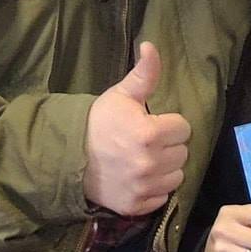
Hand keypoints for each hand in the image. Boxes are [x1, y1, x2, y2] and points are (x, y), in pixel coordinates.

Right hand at [83, 42, 190, 214]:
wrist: (67, 158)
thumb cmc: (97, 123)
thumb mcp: (120, 95)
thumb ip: (143, 74)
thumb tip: (151, 45)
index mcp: (150, 134)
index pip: (183, 128)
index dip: (168, 124)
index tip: (152, 124)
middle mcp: (150, 164)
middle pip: (182, 153)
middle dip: (168, 145)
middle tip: (146, 142)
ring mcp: (143, 187)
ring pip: (176, 176)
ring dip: (165, 168)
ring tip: (144, 159)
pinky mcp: (136, 206)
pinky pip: (162, 197)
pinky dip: (154, 189)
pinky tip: (138, 178)